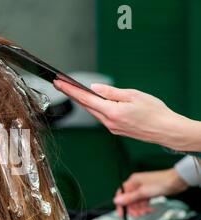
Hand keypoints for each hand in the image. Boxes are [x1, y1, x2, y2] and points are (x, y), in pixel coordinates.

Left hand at [52, 80, 190, 150]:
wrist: (166, 130)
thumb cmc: (155, 112)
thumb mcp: (133, 95)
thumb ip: (111, 92)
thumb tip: (94, 88)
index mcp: (112, 112)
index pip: (85, 99)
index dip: (70, 90)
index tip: (59, 83)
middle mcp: (108, 122)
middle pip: (86, 106)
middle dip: (72, 94)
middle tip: (61, 84)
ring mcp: (111, 127)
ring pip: (92, 112)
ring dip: (82, 101)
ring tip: (72, 90)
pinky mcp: (116, 129)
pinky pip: (101, 116)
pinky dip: (94, 108)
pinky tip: (91, 102)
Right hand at [114, 168, 188, 216]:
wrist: (176, 181)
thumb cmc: (161, 183)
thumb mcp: (142, 192)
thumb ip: (129, 198)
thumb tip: (116, 201)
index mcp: (132, 182)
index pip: (121, 194)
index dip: (120, 204)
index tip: (121, 213)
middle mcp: (136, 184)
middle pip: (129, 199)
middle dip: (133, 208)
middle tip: (137, 215)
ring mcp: (143, 188)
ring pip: (137, 202)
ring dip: (140, 209)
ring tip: (145, 212)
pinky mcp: (149, 192)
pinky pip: (144, 201)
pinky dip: (145, 207)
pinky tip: (150, 209)